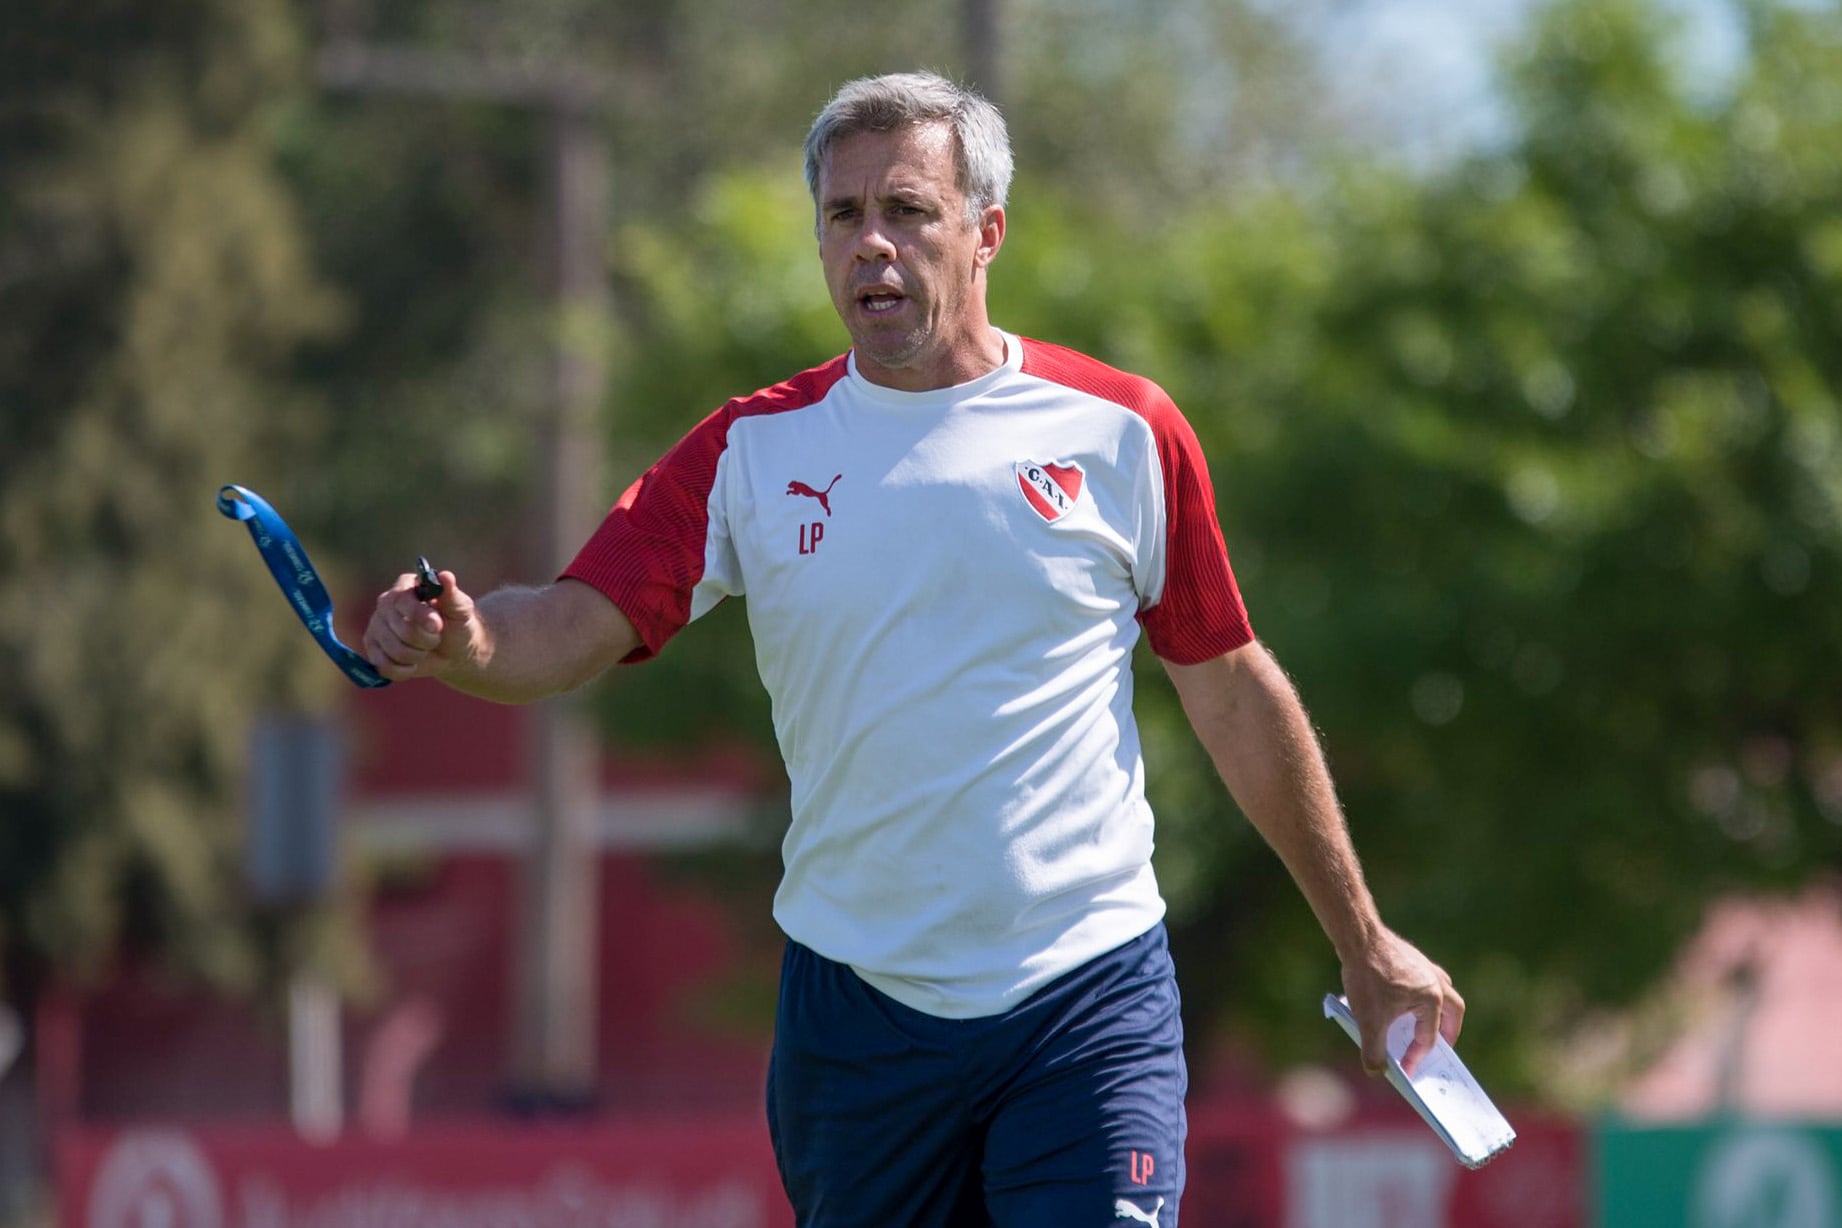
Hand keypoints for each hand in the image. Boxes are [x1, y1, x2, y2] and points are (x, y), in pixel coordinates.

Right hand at [363, 568, 478, 680]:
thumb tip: (446, 576)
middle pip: (402, 630)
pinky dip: (404, 670)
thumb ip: (452, 595)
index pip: (403, 602)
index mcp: (406, 586)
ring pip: (394, 651)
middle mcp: (385, 603)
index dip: (421, 617)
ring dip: (417, 656)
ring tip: (426, 649)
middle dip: (427, 641)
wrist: (453, 650)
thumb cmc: (457, 624)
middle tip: (436, 638)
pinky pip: (384, 666)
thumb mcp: (461, 609)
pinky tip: (414, 662)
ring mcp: (376, 625)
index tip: (438, 626)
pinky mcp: (372, 648)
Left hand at [1340, 927, 1463, 1076]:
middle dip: (1449, 1033)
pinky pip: (1428, 981)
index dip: (1416, 1057)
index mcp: (1432, 999)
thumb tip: (1377, 1072)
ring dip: (1440, 1011)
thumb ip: (1374, 1051)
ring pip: (1444, 993)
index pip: (1429, 1037)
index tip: (1406, 1070)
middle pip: (1454, 1011)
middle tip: (1440, 1049)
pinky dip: (1424, 995)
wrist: (1357, 938)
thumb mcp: (1368, 1020)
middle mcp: (1436, 982)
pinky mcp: (1413, 958)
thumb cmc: (1366, 977)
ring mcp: (1426, 967)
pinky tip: (1405, 1001)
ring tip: (1425, 1026)